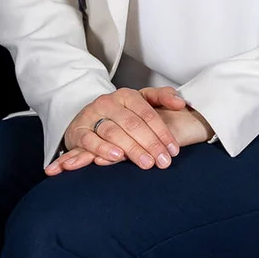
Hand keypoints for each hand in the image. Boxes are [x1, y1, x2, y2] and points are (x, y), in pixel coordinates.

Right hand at [46, 87, 205, 175]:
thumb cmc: (121, 113)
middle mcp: (108, 102)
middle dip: (150, 144)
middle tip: (162, 161)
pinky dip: (102, 149)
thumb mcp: (142, 101)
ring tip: (145, 162)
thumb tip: (181, 103)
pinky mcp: (77, 130)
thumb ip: (163, 97)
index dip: (162, 132)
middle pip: (133, 124)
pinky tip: (116, 157)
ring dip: (131, 149)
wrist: (87, 117)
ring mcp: (91, 115)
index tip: (173, 150)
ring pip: (114, 132)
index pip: (148, 114)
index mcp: (127, 95)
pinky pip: (90, 140)